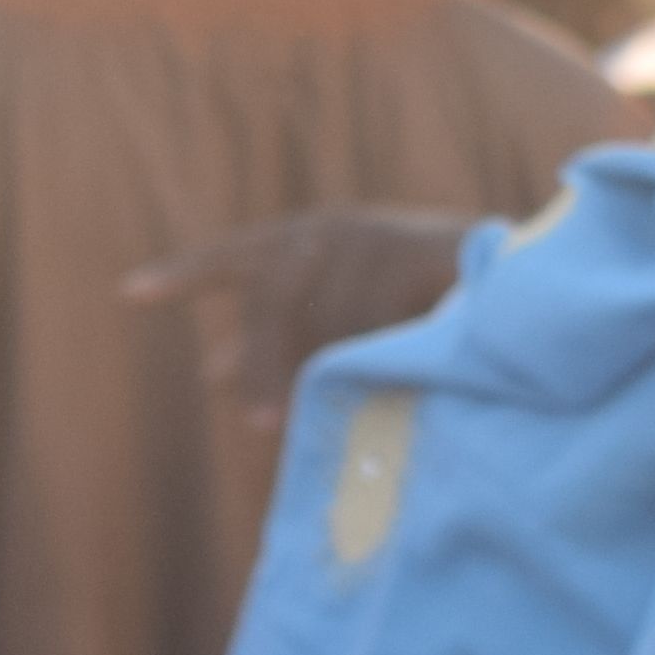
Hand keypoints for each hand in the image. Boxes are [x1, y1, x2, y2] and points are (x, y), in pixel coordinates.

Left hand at [125, 208, 480, 459]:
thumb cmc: (425, 306)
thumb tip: (214, 374)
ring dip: (327, 373)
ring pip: (328, 318)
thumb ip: (284, 339)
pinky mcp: (423, 249)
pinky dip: (375, 359)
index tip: (130, 295)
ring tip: (334, 417)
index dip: (187, 274)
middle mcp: (334, 228)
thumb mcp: (345, 320)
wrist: (524, 283)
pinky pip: (381, 322)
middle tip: (260, 425)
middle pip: (273, 293)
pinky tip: (378, 385)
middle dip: (266, 362)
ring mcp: (378, 235)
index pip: (237, 257)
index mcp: (307, 238)